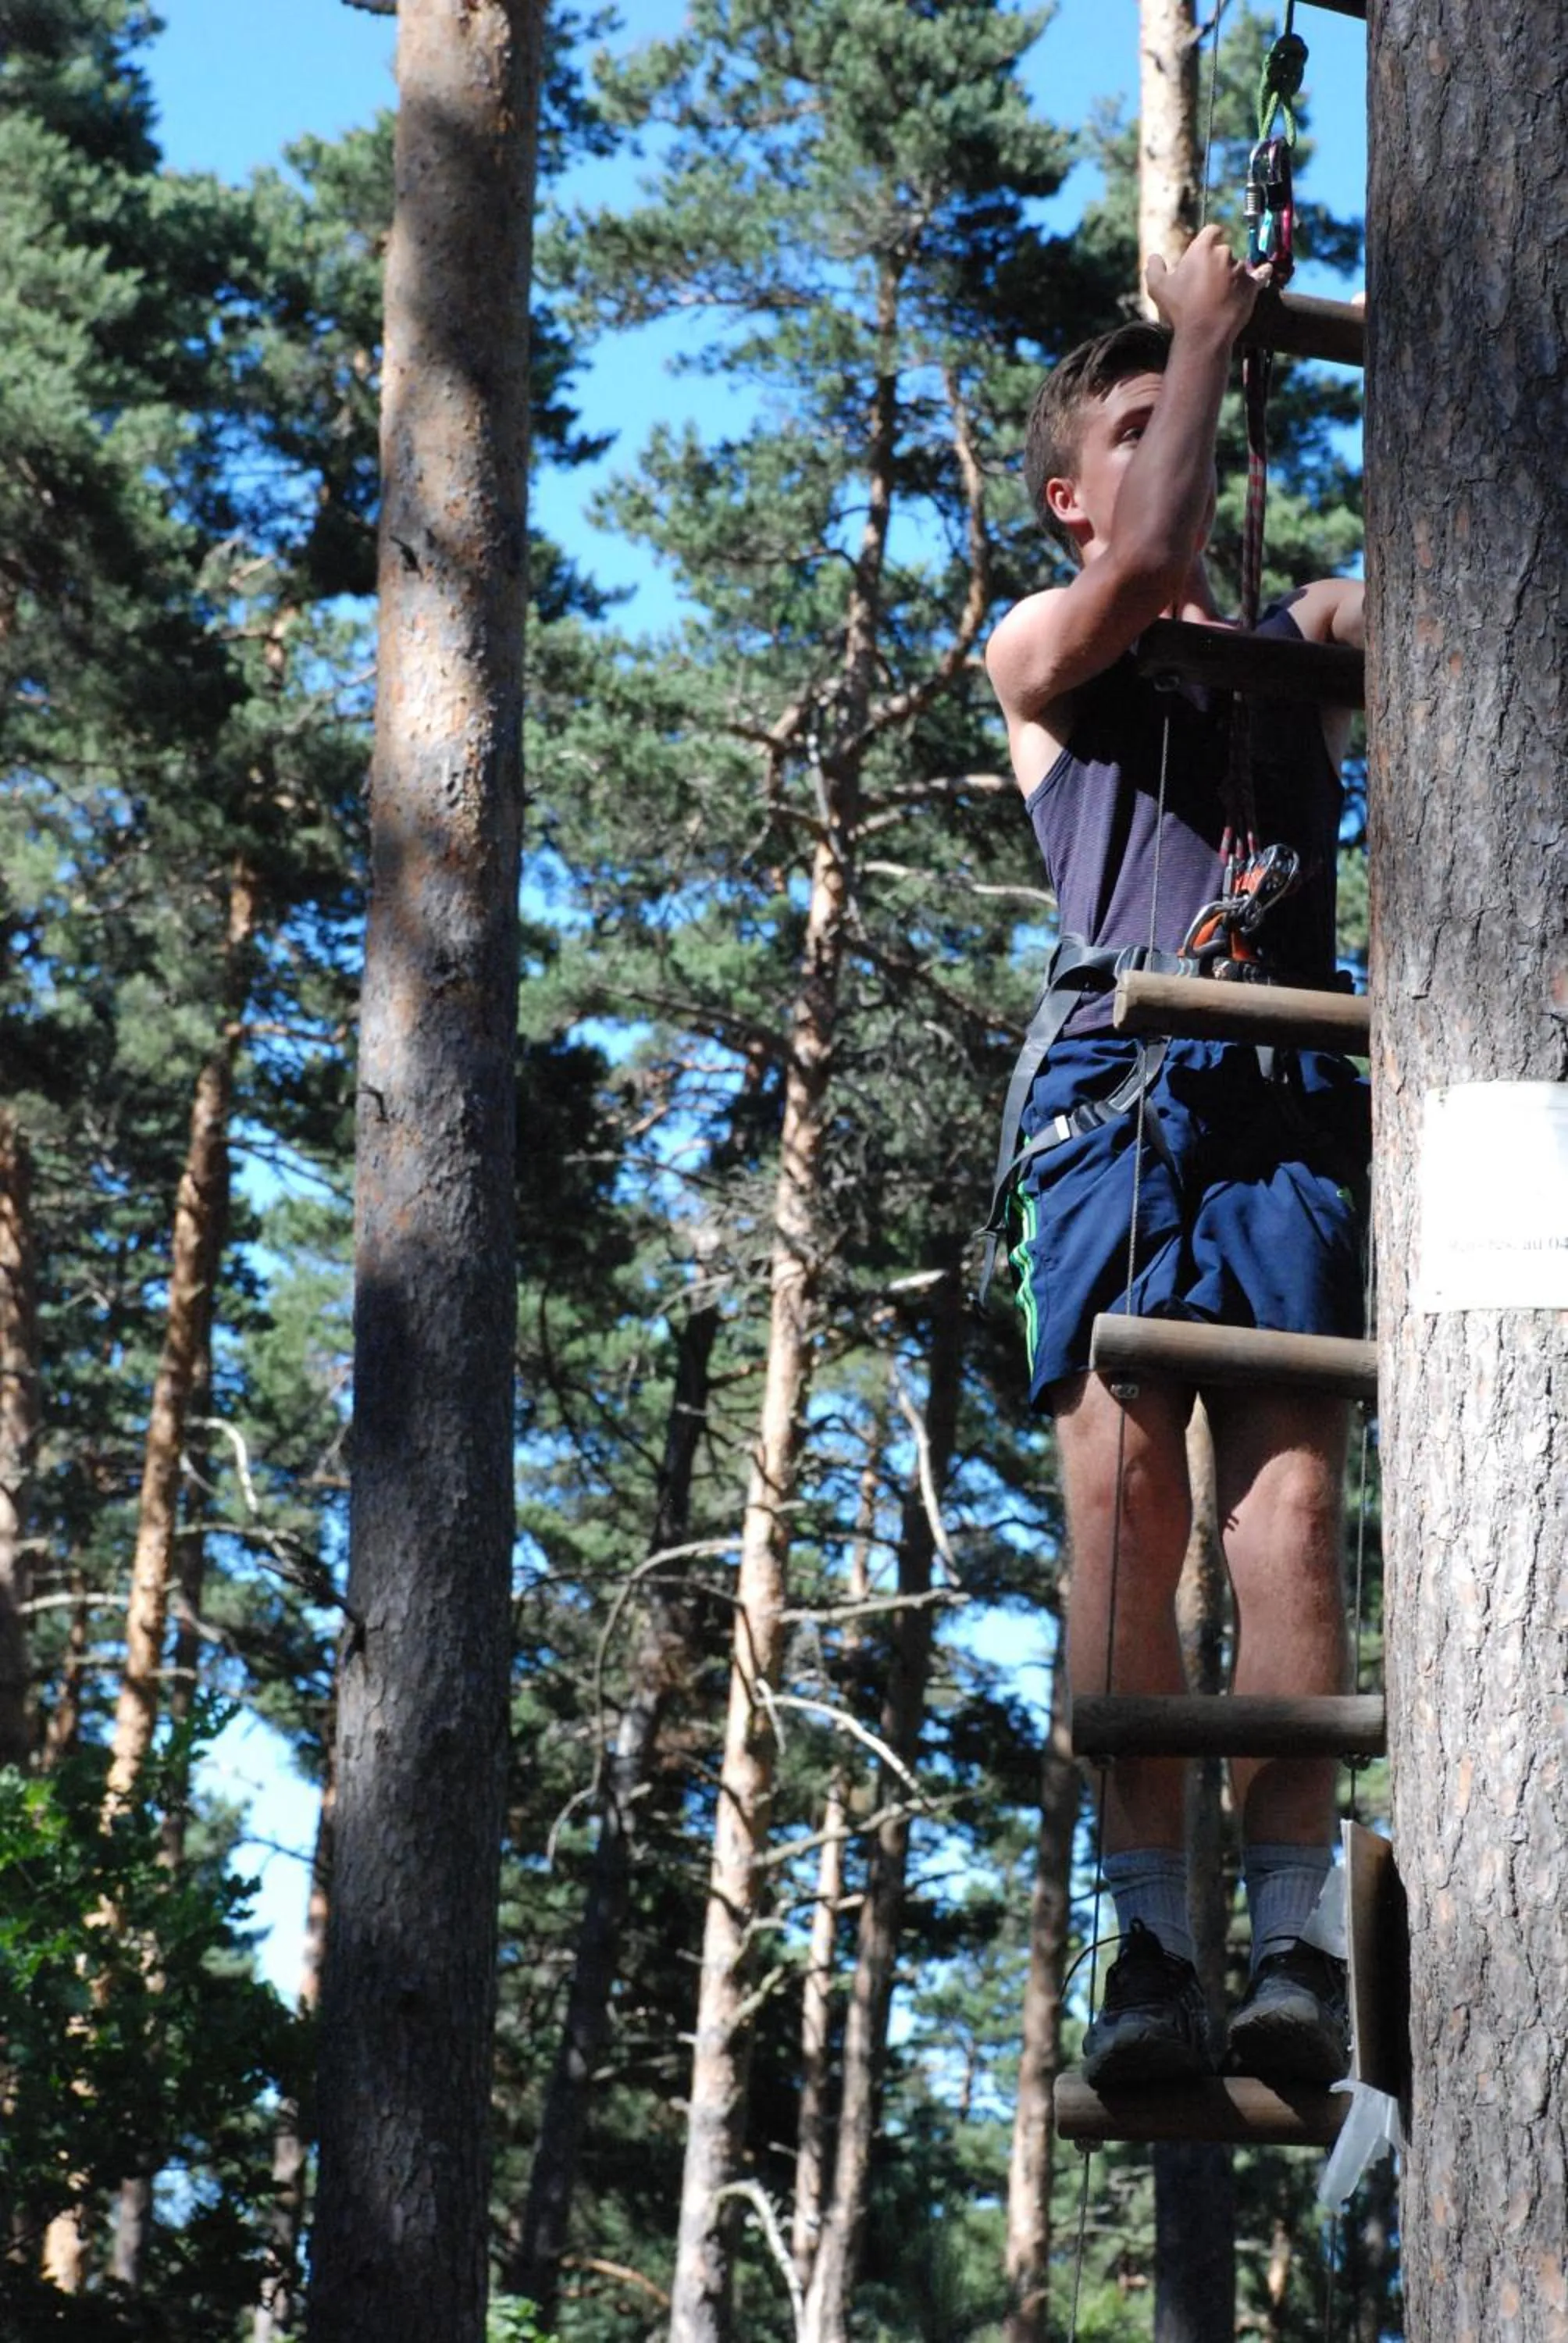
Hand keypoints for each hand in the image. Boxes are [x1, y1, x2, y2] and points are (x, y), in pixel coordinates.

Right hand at [1145, 222, 1268, 341]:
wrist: (1204, 335)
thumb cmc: (1180, 309)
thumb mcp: (1157, 287)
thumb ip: (1154, 267)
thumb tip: (1155, 257)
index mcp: (1203, 248)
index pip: (1211, 231)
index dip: (1208, 238)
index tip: (1204, 249)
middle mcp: (1225, 253)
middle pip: (1223, 250)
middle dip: (1216, 262)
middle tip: (1205, 283)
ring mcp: (1241, 269)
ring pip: (1237, 265)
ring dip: (1231, 274)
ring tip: (1220, 294)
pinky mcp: (1252, 286)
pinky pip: (1259, 276)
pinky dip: (1262, 274)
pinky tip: (1266, 270)